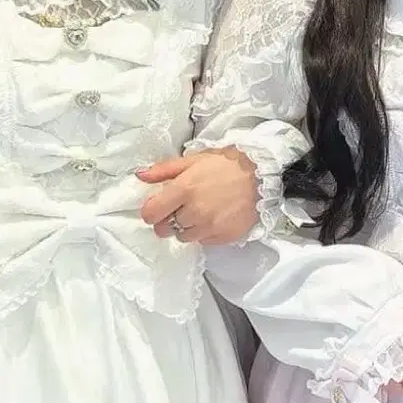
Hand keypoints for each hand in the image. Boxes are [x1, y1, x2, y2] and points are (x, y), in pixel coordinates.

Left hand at [138, 147, 258, 244]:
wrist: (262, 177)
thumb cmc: (226, 165)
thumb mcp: (194, 160)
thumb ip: (164, 170)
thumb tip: (140, 176)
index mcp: (184, 190)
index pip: (151, 214)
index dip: (151, 211)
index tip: (158, 207)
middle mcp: (194, 212)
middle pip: (164, 229)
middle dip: (167, 221)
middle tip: (179, 210)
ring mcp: (209, 227)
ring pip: (183, 238)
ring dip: (185, 228)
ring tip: (198, 213)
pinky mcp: (223, 237)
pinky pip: (203, 241)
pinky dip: (203, 233)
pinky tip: (213, 219)